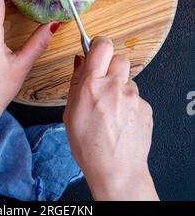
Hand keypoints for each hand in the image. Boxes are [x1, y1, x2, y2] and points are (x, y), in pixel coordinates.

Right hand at [63, 37, 158, 200]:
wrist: (116, 170)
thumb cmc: (88, 146)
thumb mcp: (70, 112)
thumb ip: (76, 82)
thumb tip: (80, 60)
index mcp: (92, 85)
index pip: (102, 46)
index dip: (99, 45)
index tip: (97, 49)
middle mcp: (115, 87)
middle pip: (119, 58)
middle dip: (111, 66)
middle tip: (104, 82)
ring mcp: (133, 97)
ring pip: (128, 80)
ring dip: (120, 88)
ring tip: (112, 110)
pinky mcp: (146, 107)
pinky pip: (137, 97)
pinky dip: (129, 104)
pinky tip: (121, 120)